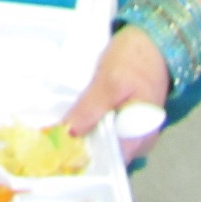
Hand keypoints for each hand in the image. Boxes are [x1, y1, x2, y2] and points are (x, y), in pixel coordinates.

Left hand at [62, 26, 170, 164]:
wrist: (153, 39)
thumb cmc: (135, 59)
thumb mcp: (109, 81)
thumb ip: (91, 109)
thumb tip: (69, 133)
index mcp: (138, 138)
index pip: (108, 162)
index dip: (81, 159)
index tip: (54, 154)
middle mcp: (138, 143)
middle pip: (104, 154)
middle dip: (77, 147)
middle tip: (48, 140)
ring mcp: (133, 132)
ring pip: (102, 141)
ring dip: (81, 135)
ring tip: (54, 129)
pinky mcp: (126, 119)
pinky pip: (104, 128)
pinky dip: (88, 124)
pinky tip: (71, 117)